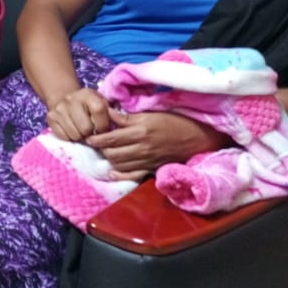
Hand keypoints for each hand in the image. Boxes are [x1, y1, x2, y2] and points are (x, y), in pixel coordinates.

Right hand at [46, 88, 112, 141]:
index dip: (103, 125)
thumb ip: (110, 113)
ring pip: (74, 135)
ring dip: (80, 137)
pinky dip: (70, 138)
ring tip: (82, 131)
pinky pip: (63, 136)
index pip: (99, 111)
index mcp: (88, 94)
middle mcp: (72, 99)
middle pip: (86, 128)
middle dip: (91, 134)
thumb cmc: (88, 105)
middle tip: (91, 132)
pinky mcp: (50, 118)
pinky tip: (72, 131)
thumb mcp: (101, 102)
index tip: (103, 129)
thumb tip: (118, 129)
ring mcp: (59, 109)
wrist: (63, 97)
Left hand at [87, 111, 228, 179]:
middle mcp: (142, 146)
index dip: (96, 136)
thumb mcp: (151, 113)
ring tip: (105, 151)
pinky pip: (131, 175)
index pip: (110, 135)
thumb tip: (108, 112)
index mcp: (140, 128)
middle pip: (111, 151)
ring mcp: (147, 159)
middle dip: (100, 147)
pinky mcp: (152, 168)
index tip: (89, 133)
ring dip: (109, 158)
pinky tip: (112, 170)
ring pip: (118, 163)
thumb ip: (128, 116)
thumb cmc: (175, 120)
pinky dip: (119, 174)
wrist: (197, 137)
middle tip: (95, 142)